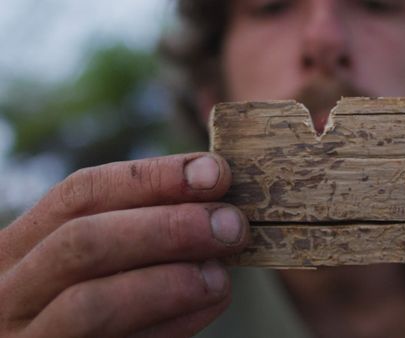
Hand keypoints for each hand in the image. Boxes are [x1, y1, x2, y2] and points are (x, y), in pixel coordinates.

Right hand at [0, 153, 249, 336]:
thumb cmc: (88, 312)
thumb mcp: (95, 266)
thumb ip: (138, 238)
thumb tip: (217, 209)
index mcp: (19, 247)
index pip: (80, 193)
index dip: (154, 177)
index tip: (215, 173)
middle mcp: (8, 290)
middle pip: (83, 240)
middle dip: (168, 227)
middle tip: (232, 226)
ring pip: (91, 302)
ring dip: (169, 282)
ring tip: (222, 275)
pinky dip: (172, 325)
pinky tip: (209, 305)